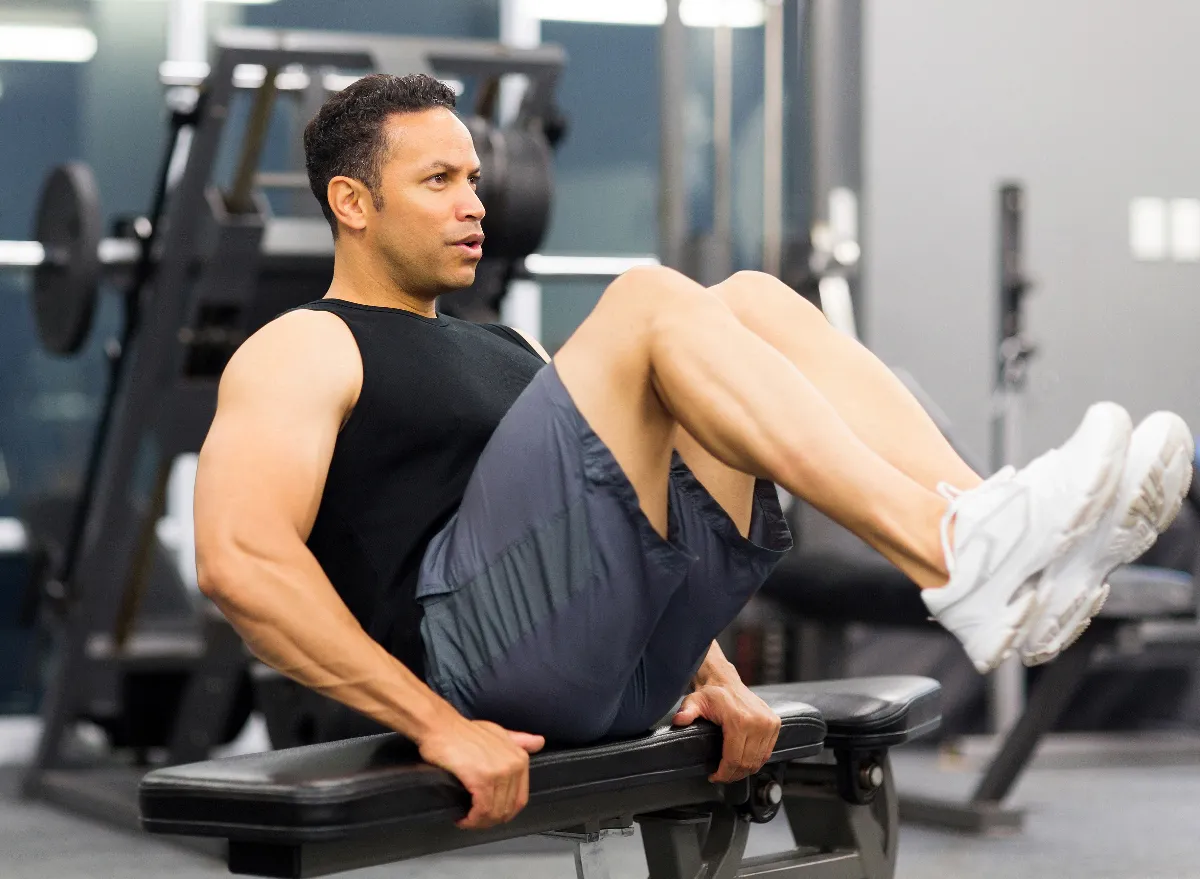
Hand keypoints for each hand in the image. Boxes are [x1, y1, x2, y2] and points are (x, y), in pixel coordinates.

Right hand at [418, 715, 545, 828]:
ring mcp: (500, 773)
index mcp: (520, 758)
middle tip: (474, 820)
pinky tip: (462, 818)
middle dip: (490, 820)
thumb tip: (539, 742)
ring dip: (479, 822)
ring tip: (466, 820)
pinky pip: (482, 810)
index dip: (504, 812)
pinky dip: (471, 819)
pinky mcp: (483, 780)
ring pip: (495, 812)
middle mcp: (514, 766)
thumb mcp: (497, 732)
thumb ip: (519, 740)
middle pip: (507, 809)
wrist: (440, 726)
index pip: (519, 799)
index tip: (489, 815)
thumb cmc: (463, 731)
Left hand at [673, 680, 780, 782]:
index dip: (724, 773)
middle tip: (721, 776)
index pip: (734, 759)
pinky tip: (743, 762)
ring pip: (758, 760)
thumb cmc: (711, 694)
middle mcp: (758, 722)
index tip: (714, 777)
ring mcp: (768, 723)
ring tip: (731, 771)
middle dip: (733, 775)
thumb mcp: (694, 702)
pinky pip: (766, 752)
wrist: (726, 681)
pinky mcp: (774, 724)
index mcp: (739, 720)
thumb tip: (679, 720)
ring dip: (745, 771)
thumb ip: (686, 712)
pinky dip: (755, 761)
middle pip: (747, 763)